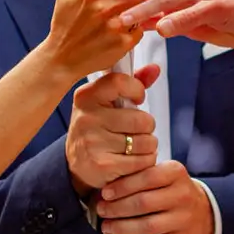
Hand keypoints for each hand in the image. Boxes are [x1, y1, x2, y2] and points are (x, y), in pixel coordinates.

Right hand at [43, 0, 148, 80]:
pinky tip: (127, 28)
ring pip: (143, 10)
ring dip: (141, 9)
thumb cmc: (65, 26)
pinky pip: (141, 29)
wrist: (62, 58)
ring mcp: (116, 26)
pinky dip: (136, 28)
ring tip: (134, 10)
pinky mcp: (124, 43)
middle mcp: (106, 8)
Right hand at [66, 65, 160, 195]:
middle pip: (142, 119)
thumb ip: (131, 84)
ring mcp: (92, 142)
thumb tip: (155, 68)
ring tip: (135, 146)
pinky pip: (142, 161)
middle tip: (136, 130)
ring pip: (146, 142)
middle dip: (147, 126)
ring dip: (148, 146)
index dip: (137, 90)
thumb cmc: (99, 126)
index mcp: (86, 96)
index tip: (137, 99)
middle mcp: (86, 118)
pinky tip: (132, 160)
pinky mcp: (102, 165)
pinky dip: (145, 161)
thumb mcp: (108, 102)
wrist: (78, 163)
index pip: (120, 82)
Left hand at [99, 160, 215, 233]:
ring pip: (146, 227)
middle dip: (117, 208)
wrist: (203, 213)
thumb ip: (139, 176)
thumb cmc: (171, 190)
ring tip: (105, 228)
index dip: (122, 186)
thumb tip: (105, 192)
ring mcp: (183, 220)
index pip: (146, 178)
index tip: (104, 193)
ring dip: (120, 229)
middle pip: (144, 203)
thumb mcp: (163, 174)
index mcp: (176, 173)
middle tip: (101, 210)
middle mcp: (183, 195)